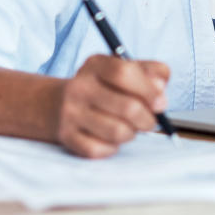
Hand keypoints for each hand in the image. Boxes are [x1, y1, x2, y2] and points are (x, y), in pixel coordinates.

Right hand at [55, 54, 169, 157]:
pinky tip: (109, 138)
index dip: (148, 90)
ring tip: (129, 128)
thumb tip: (160, 88)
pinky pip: (102, 149)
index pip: (124, 72)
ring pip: (118, 132)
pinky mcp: (67, 136)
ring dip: (131, 134)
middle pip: (128, 107)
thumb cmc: (101, 87)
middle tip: (149, 121)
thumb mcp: (122, 69)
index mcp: (95, 65)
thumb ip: (150, 72)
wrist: (53, 103)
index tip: (161, 103)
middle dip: (148, 119)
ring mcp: (70, 112)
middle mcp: (79, 86)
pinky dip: (113, 147)